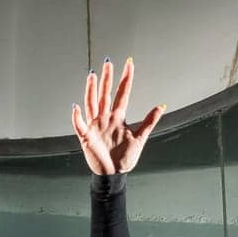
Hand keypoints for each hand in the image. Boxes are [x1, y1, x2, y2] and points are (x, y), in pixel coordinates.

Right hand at [72, 57, 165, 175]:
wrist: (113, 175)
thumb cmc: (124, 158)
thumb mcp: (140, 139)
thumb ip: (149, 121)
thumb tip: (161, 106)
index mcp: (118, 118)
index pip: (122, 94)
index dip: (126, 79)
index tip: (129, 63)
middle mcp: (105, 118)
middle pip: (105, 94)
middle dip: (107, 79)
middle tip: (108, 62)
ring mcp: (95, 126)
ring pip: (92, 104)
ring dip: (91, 90)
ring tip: (92, 75)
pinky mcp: (86, 137)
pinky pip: (80, 125)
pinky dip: (77, 117)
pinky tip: (76, 107)